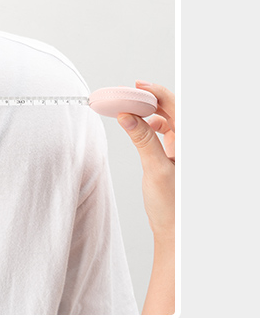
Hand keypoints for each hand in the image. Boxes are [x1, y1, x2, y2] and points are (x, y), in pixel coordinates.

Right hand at [116, 81, 174, 239]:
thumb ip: (142, 139)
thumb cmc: (171, 205)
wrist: (175, 230)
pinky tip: (139, 127)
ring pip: (168, 118)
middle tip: (127, 95)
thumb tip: (127, 116)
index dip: (156, 93)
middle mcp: (189, 143)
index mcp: (190, 143)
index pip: (175, 106)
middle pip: (171, 109)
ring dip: (149, 111)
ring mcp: (183, 148)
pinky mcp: (175, 155)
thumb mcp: (155, 169)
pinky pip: (164, 130)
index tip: (136, 87)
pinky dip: (150, 124)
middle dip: (149, 99)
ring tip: (129, 109)